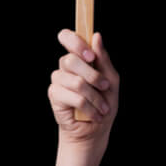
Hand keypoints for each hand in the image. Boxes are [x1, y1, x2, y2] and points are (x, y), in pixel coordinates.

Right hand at [49, 30, 119, 149]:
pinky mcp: (55, 96)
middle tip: (104, 86)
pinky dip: (89, 107)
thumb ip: (103, 59)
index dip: (75, 42)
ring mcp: (58, 80)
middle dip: (92, 75)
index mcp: (78, 57)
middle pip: (70, 59)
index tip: (90, 56)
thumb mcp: (110, 79)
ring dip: (95, 97)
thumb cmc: (104, 102)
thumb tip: (96, 36)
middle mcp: (65, 66)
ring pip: (75, 82)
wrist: (96, 129)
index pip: (66, 37)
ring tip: (102, 107)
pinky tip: (94, 114)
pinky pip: (74, 97)